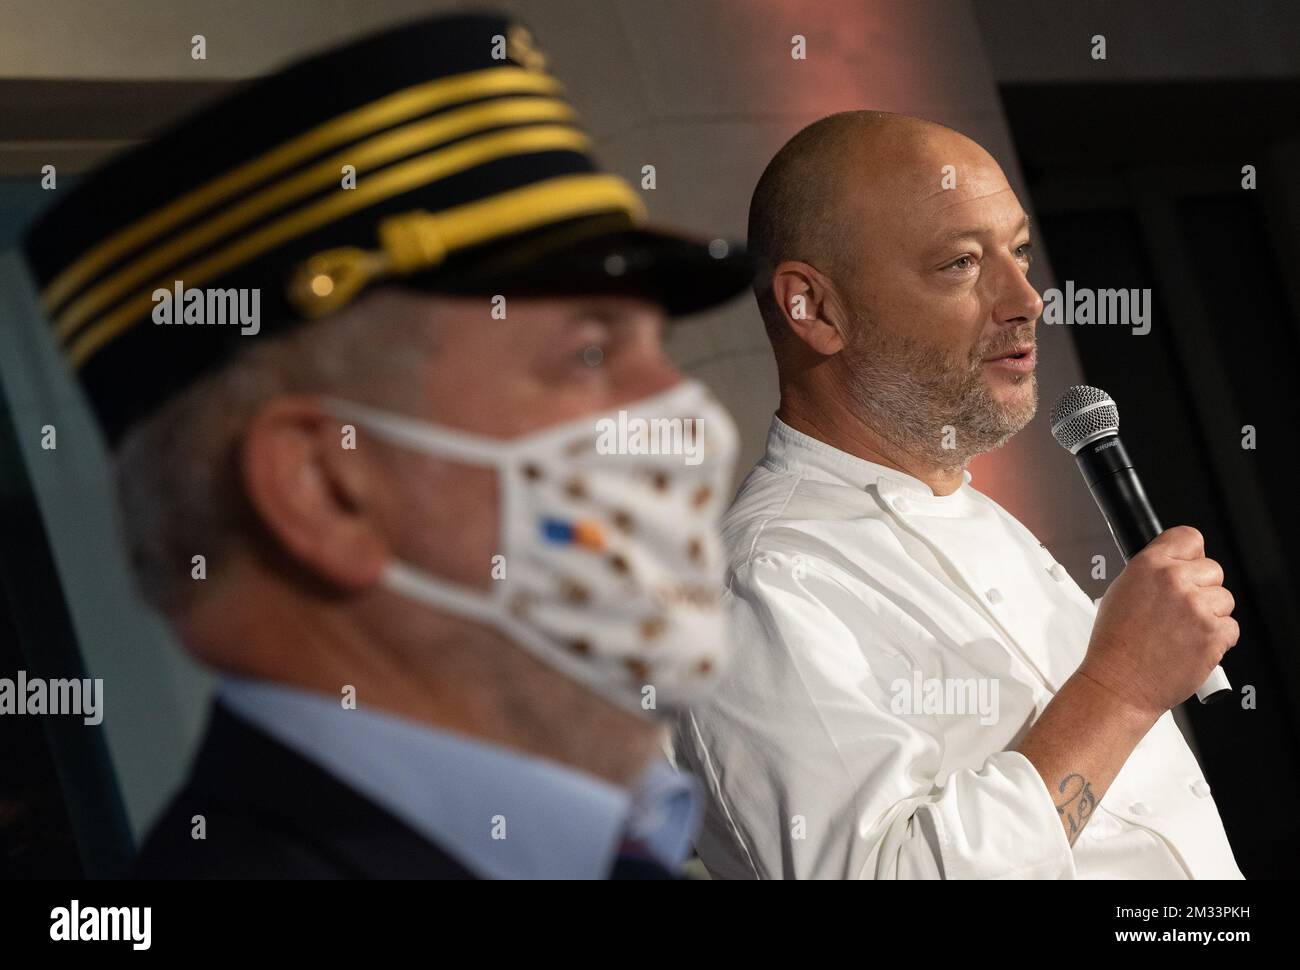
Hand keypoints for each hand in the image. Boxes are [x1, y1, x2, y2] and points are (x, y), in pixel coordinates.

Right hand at [1080, 526, 1237, 719]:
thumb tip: (1175, 566)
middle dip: (1203, 589)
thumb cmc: (1115, 645)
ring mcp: (1197, 607)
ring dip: (1211, 615)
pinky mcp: (1214, 633)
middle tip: (1182, 611)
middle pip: (1213, 569)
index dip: (1191, 554)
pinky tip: (1192, 646)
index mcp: (1148, 565)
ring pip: (1225, 600)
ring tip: (1183, 632)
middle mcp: (1174, 581)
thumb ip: (1152, 574)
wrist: (1120, 682)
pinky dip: (1217, 639)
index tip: (1189, 564)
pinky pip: (1231, 628)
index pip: (1189, 537)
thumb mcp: (1120, 592)